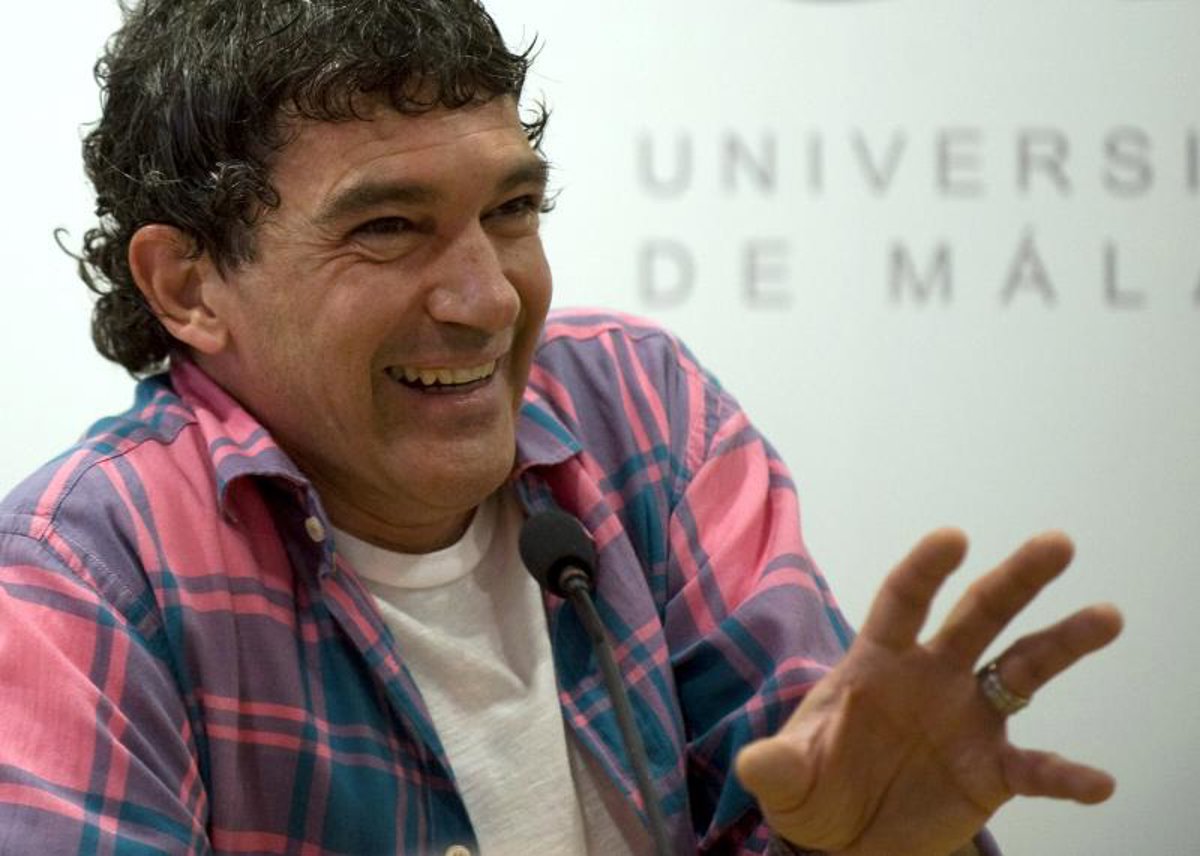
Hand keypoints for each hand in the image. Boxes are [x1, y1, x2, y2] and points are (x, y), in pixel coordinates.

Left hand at [735, 529, 1121, 855]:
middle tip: (1058, 543)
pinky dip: (1066, 775)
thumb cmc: (814, 787)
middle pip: (979, 615)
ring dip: (1064, 643)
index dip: (924, 569)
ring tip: (1106, 616)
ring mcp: (969, 718)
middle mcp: (932, 675)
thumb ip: (778, 766)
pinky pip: (1036, 767)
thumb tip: (753, 764)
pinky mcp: (993, 771)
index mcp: (879, 660)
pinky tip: (1099, 782)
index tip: (952, 538)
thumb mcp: (787, 777)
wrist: (845, 841)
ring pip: (1023, 668)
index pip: (903, 601)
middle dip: (1016, 578)